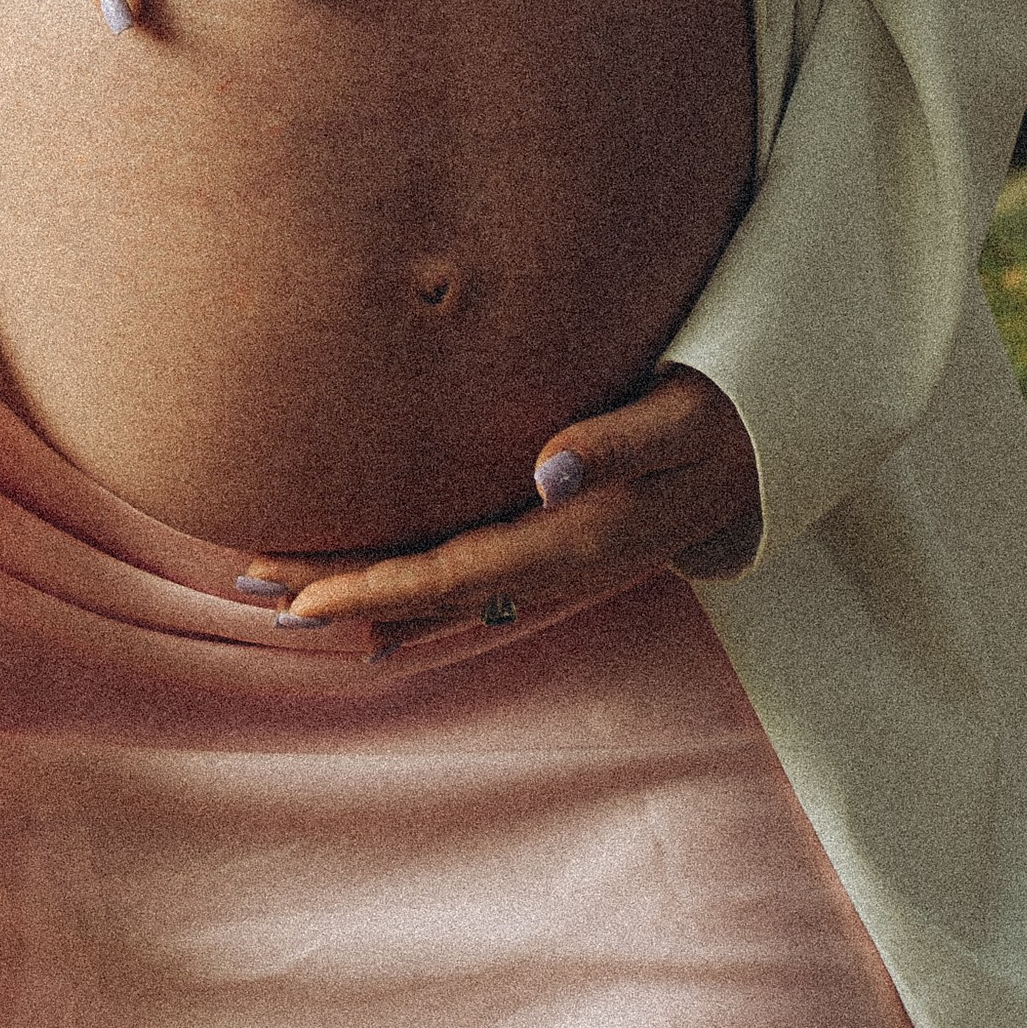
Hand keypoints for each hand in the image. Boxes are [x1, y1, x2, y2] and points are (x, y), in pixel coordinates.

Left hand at [236, 367, 761, 650]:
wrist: (781, 452)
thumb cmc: (726, 415)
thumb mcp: (686, 417)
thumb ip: (620, 438)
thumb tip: (549, 470)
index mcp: (573, 541)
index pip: (447, 574)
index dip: (370, 588)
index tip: (295, 595)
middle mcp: (555, 569)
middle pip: (428, 595)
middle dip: (339, 595)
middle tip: (244, 587)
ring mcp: (556, 568)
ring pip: (443, 598)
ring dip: (367, 600)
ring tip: (284, 598)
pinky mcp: (558, 551)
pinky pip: (471, 588)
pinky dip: (417, 603)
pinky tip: (379, 612)